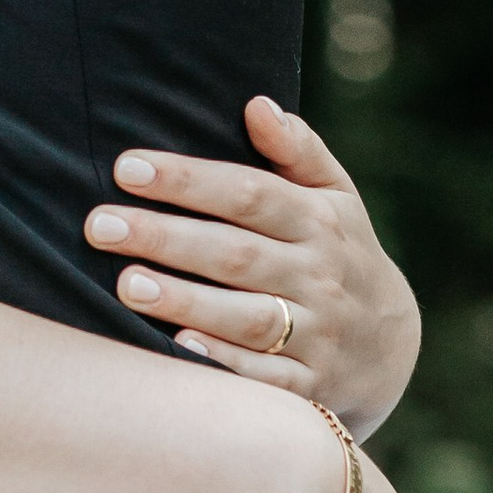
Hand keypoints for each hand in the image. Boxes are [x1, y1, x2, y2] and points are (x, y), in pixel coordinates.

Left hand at [85, 96, 419, 440]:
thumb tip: (257, 103)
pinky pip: (265, 378)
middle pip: (237, 253)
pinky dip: (223, 364)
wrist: (391, 349)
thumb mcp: (335, 199)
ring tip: (125, 284)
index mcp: (320, 223)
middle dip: (166, 237)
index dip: (188, 179)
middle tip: (101, 225)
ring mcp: (318, 335)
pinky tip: (176, 347)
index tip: (125, 168)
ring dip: (186, 300)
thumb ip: (298, 151)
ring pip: (247, 317)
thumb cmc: (339, 255)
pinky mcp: (310, 389)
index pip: (250, 193)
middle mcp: (320, 277)